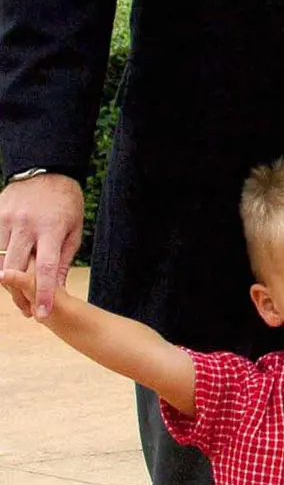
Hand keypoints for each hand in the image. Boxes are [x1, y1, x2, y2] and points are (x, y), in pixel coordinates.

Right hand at [0, 174, 83, 319]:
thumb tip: (58, 289)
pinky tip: (8, 275)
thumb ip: (64, 258)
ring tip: (20, 295)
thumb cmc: (66, 202)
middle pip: (16, 269)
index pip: (45, 267)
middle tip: (28, 311)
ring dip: (9, 282)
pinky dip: (0, 264)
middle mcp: (26, 225)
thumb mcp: (74, 228)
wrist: (46, 171)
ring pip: (1, 262)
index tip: (42, 314)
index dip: (43, 293)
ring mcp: (7, 220)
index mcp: (51, 227)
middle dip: (21, 294)